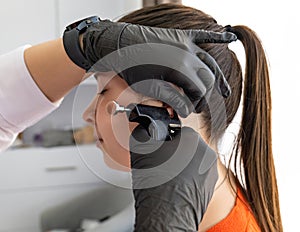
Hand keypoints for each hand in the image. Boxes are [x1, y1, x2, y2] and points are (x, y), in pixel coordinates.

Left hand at [82, 19, 236, 115]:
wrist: (117, 43)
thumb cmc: (130, 66)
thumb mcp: (149, 88)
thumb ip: (172, 99)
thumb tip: (187, 110)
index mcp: (180, 68)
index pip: (199, 90)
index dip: (198, 103)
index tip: (193, 111)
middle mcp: (187, 53)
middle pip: (207, 78)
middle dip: (206, 95)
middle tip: (201, 106)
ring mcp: (185, 42)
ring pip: (209, 61)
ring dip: (217, 77)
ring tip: (225, 91)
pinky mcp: (180, 35)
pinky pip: (203, 34)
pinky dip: (217, 35)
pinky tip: (230, 35)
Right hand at [129, 125, 217, 230]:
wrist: (166, 216)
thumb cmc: (156, 183)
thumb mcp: (140, 147)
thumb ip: (143, 130)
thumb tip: (145, 127)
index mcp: (193, 139)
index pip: (177, 131)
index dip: (164, 140)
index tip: (157, 149)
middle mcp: (207, 154)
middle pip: (185, 146)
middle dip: (173, 153)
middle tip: (159, 164)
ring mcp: (210, 173)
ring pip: (190, 162)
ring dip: (179, 166)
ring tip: (166, 177)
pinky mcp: (209, 188)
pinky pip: (195, 177)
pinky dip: (185, 179)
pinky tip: (173, 187)